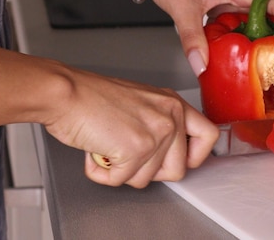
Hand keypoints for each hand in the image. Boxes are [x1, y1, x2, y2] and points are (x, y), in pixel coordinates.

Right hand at [41, 67, 217, 187]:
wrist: (65, 92)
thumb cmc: (90, 97)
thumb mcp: (139, 103)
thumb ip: (158, 124)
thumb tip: (164, 155)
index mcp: (172, 103)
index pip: (208, 136)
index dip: (193, 157)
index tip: (177, 161)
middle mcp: (170, 116)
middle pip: (177, 170)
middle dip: (147, 170)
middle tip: (126, 153)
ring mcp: (155, 133)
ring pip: (146, 179)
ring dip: (121, 170)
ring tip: (106, 145)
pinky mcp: (136, 149)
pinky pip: (120, 181)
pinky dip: (102, 173)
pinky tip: (95, 151)